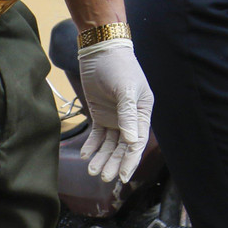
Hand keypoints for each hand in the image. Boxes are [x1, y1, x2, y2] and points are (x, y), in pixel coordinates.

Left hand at [78, 38, 153, 182]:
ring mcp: (115, 116)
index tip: (122, 176)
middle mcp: (130, 118)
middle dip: (114, 162)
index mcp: (143, 112)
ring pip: (110, 144)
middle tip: (103, 177)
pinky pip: (97, 135)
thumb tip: (132, 141)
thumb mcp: (126, 90)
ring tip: (92, 170)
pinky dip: (92, 145)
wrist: (101, 50)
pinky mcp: (100, 113)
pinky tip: (85, 155)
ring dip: (102, 157)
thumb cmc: (119, 67)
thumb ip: (129, 115)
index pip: (137, 141)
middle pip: (123, 146)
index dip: (130, 160)